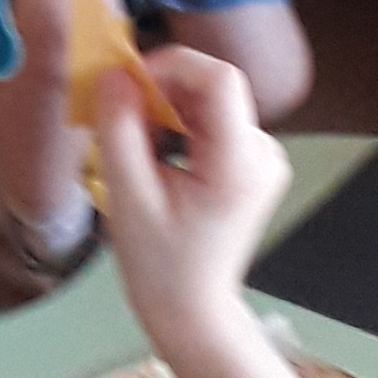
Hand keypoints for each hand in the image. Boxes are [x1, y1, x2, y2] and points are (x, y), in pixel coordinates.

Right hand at [92, 47, 290, 366]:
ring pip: (207, 102)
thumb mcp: (127, 196)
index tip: (127, 86)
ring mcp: (263, 159)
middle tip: (119, 124)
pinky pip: (212, 122)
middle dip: (159, 93)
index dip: (170, 66)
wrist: (192, 311)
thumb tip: (114, 73)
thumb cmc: (159, 264)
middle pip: (210, 88)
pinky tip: (156, 160)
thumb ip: (119, 127)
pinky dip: (178, 127)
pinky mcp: (253, 164)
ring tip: (135, 150)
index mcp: (239, 163)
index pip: (218, 78)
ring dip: (165, 111)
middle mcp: (263, 153)